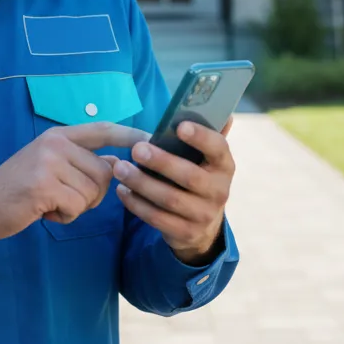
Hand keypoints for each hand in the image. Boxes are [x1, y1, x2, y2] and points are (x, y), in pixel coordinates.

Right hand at [0, 122, 147, 250]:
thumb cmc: (18, 189)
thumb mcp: (50, 166)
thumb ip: (81, 162)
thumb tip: (116, 164)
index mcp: (59, 136)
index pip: (102, 129)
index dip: (129, 133)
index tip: (152, 137)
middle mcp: (55, 143)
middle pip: (104, 172)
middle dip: (92, 194)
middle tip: (62, 197)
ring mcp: (48, 162)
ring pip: (93, 191)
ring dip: (77, 206)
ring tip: (50, 202)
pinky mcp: (43, 186)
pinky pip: (77, 206)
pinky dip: (66, 216)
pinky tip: (45, 212)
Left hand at [110, 117, 234, 265]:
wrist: (204, 227)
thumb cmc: (199, 179)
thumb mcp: (207, 161)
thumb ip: (209, 137)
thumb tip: (224, 111)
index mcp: (225, 166)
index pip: (219, 148)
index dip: (201, 137)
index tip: (179, 126)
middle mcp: (219, 191)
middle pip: (189, 176)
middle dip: (161, 162)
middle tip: (136, 149)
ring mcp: (203, 215)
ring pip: (170, 198)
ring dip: (142, 183)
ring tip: (119, 168)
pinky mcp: (185, 233)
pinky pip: (157, 218)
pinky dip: (136, 204)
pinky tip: (122, 190)